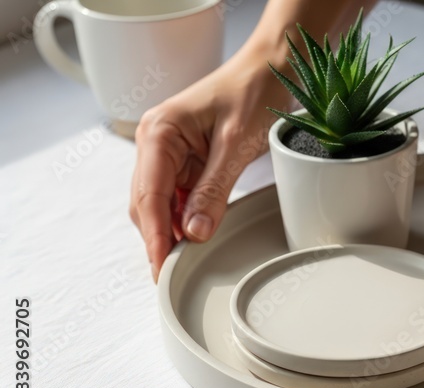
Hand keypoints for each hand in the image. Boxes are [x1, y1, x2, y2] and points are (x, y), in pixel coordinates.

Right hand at [129, 47, 289, 281]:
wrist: (270, 69)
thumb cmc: (253, 93)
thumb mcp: (235, 144)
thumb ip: (213, 189)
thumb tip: (194, 232)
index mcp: (159, 132)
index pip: (148, 196)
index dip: (154, 236)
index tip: (160, 267)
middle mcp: (155, 142)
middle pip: (146, 204)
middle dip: (159, 238)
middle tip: (172, 275)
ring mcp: (168, 152)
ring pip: (161, 204)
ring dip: (173, 230)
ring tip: (186, 260)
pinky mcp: (185, 160)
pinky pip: (179, 196)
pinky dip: (186, 217)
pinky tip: (198, 233)